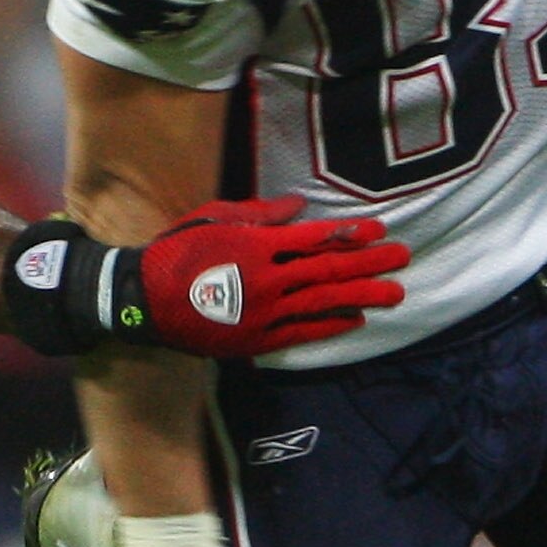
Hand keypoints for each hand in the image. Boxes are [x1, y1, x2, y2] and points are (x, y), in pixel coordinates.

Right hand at [138, 197, 409, 354]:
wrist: (143, 299)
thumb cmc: (177, 251)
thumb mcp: (215, 218)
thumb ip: (260, 213)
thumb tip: (299, 207)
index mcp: (257, 244)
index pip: (316, 237)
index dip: (350, 234)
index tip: (379, 231)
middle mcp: (267, 278)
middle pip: (329, 269)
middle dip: (370, 263)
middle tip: (403, 258)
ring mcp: (264, 312)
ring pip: (323, 301)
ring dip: (362, 295)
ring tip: (395, 293)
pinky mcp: (256, 339)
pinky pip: (302, 332)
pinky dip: (330, 325)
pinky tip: (356, 319)